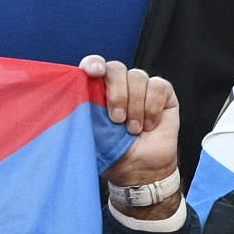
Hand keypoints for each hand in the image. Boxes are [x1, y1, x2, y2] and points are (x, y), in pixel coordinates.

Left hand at [84, 55, 180, 217]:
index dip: (93, 64)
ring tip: (134, 129)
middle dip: (117, 94)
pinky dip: (153, 107)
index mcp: (99, 90)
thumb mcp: (92, 135)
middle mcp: (121, 84)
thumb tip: (70, 103)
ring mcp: (143, 87)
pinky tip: (149, 125)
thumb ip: (83, 115)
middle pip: (117, 69)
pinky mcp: (164, 93)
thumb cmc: (114, 152)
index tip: (93, 72)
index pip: (94, 65)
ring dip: (136, 106)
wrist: (141, 170)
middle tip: (117, 120)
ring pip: (138, 77)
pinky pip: (158, 87)